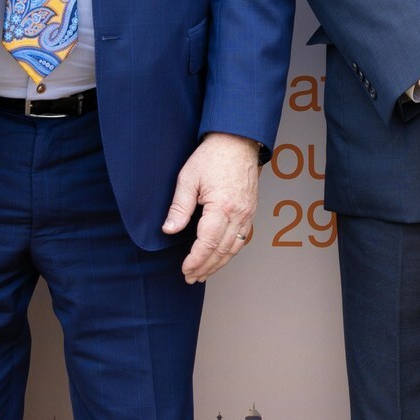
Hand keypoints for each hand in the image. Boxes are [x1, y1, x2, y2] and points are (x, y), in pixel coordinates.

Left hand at [164, 132, 262, 283]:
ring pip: (234, 248)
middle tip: (191, 278)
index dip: (195, 260)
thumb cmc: (212, 156)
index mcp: (222, 207)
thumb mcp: (188, 178)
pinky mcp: (250, 212)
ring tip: (203, 274)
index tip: (184, 269)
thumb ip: (179, 206)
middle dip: (205, 267)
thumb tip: (169, 229)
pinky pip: (241, 239)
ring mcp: (247, 214)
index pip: (208, 243)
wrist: (238, 141)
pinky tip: (219, 257)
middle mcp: (239, 214)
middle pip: (222, 251)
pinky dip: (229, 253)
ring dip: (218, 264)